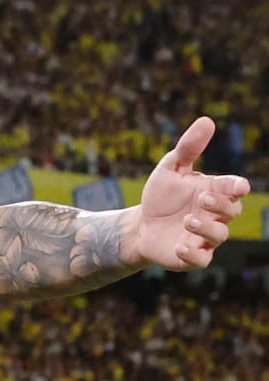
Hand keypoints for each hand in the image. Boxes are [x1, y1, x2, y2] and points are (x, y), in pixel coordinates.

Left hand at [135, 116, 249, 268]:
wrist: (141, 225)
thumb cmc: (161, 195)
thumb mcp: (170, 169)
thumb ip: (188, 147)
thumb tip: (207, 120)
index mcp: (214, 192)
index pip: (234, 189)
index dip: (237, 187)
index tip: (238, 186)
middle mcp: (214, 216)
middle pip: (232, 211)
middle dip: (221, 205)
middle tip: (203, 198)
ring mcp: (204, 237)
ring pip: (219, 236)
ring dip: (206, 227)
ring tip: (188, 219)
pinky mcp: (191, 256)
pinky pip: (201, 260)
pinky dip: (193, 254)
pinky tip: (179, 245)